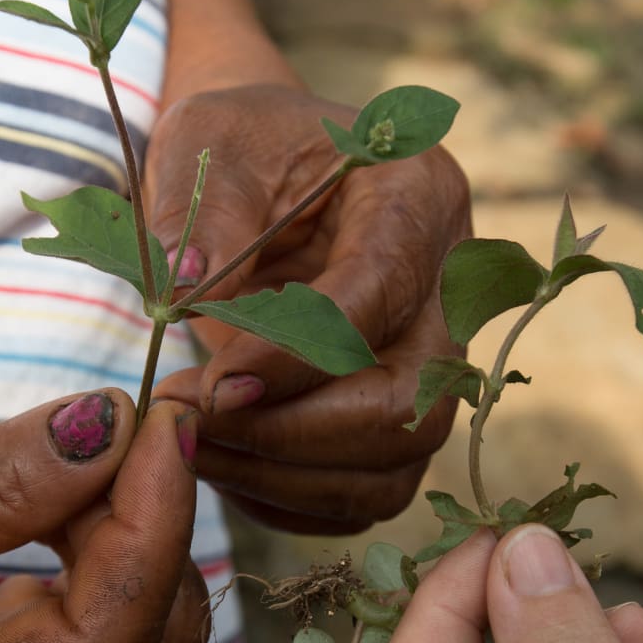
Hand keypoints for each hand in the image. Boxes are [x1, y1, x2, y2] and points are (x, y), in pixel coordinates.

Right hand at [0, 392, 205, 642]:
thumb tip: (109, 425)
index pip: (107, 635)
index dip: (155, 517)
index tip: (163, 417)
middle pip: (142, 635)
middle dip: (153, 520)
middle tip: (133, 416)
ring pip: (135, 621)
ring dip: (134, 523)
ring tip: (95, 442)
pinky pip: (96, 605)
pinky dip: (103, 535)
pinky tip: (74, 481)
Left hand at [148, 83, 470, 532]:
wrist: (269, 174)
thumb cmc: (241, 146)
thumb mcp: (207, 144)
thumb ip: (200, 215)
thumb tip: (192, 296)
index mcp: (416, 196)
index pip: (377, 297)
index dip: (294, 357)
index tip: (209, 385)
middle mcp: (450, 286)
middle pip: (410, 403)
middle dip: (292, 432)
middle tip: (192, 422)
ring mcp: (436, 358)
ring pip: (396, 464)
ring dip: (286, 476)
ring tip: (193, 447)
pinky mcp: (405, 411)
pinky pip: (368, 491)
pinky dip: (294, 498)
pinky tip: (225, 464)